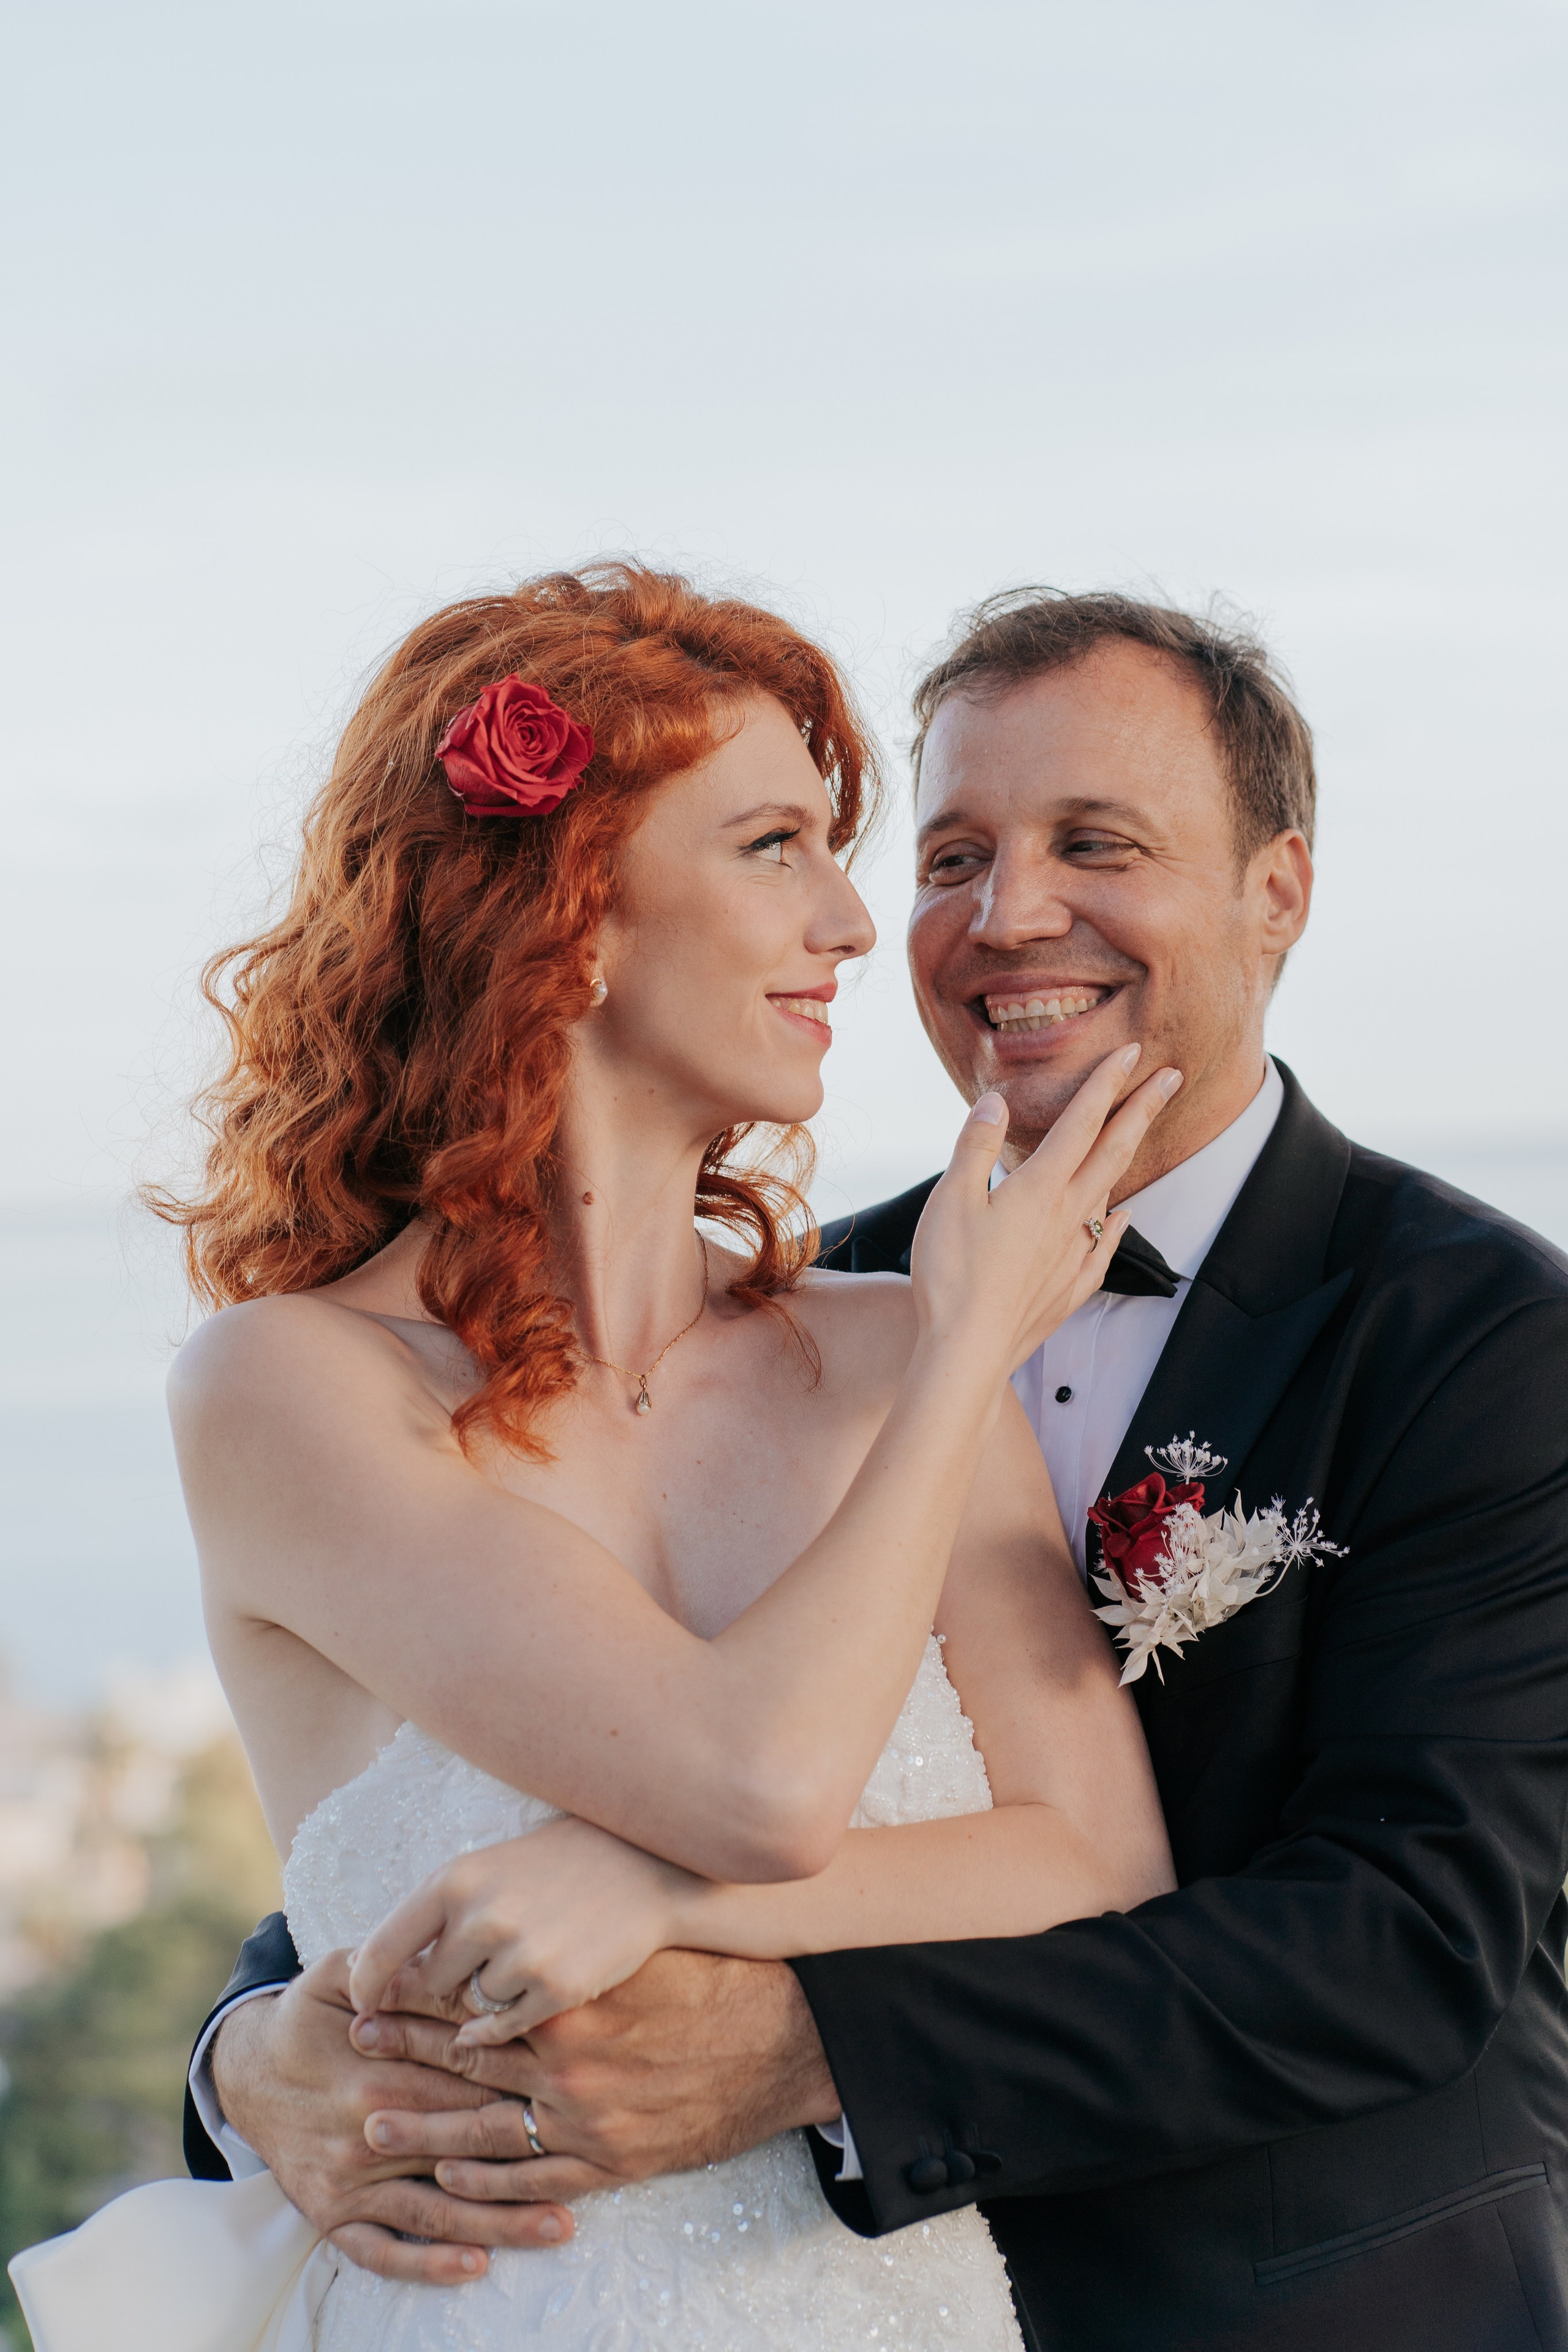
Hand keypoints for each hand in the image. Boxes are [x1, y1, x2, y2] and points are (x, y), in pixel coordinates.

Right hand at [208, 1950, 574, 2280]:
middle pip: (462, 2143)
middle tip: (594, 2159)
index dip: (520, 2080)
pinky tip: (474, 2265)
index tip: (577, 2083)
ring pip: (435, 2208)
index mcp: (376, 2066)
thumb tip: (458, 1967)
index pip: (461, 2077)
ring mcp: (350, 2180)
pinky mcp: (332, 2215)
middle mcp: (366, 2130)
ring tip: (561, 2225)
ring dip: (499, 2221)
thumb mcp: (340, 1974)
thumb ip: (399, 1973)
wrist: (247, 2073)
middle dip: (527, 2152)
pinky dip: (426, 2263)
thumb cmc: (311, 2014)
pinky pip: (382, 2250)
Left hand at [348, 1816, 696, 2043]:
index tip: (365, 2003)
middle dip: (448, 1982)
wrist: (645, 1870)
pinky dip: (509, 2020)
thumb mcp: (487, 1871)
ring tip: (527, 1958)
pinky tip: (533, 1990)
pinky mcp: (558, 1990)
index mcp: (454, 1880)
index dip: (366, 1984)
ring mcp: (522, 1957)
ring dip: (488, 1996)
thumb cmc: (555, 1867)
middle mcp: (482, 1918)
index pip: (380, 1949)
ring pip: (470, 2008)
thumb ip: (434, 1916)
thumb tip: (374, 1971)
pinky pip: (504, 2028)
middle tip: (484, 1962)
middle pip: (430, 1984)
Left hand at [355, 1949, 837, 2205]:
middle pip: (462, 2059)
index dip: (409, 1997)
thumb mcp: (624, 1946)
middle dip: (402, 2056)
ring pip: (484, 2125)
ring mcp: (589, 2112)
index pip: (466, 1998)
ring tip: (371, 2122)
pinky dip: (486, 2178)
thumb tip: (501, 1918)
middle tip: (351, 2054)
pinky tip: (447, 2170)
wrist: (781, 2037)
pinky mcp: (613, 2156)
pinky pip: (535, 2174)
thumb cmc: (702, 1974)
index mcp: (564, 1995)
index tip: (363, 1997)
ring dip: (423, 2124)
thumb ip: (561, 1941)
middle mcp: (568, 2055)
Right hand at [911, 1044, 1180, 1373]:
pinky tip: (1124, 1216)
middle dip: (1143, 1109)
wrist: (967, 1350)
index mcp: (1039, 1188)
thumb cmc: (951, 1275)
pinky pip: (1104, 1246)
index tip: (1133, 1051)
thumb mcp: (950, 1199)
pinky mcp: (1069, 1287)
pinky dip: (1118, 1225)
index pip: (1081, 1122)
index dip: (1106, 1083)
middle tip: (1172, 1077)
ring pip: (1110, 1193)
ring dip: (1127, 1158)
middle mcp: (1067, 1215)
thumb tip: (995, 1101)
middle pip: (1114, 1151)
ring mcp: (1073, 1253)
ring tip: (1138, 1134)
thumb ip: (976, 1147)